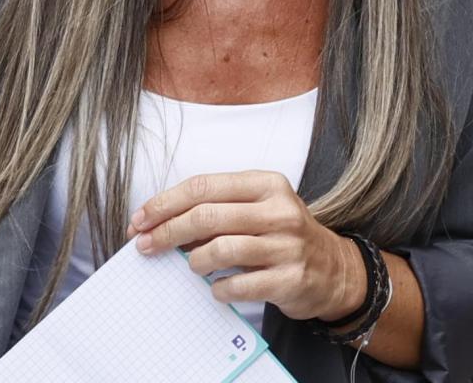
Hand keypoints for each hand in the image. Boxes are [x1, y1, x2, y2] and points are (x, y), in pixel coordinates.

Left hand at [129, 171, 366, 322]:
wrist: (333, 269)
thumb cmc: (281, 235)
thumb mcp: (257, 208)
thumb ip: (216, 209)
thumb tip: (158, 224)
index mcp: (266, 183)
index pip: (203, 186)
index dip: (165, 203)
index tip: (140, 219)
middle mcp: (279, 210)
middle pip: (207, 216)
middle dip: (168, 231)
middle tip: (145, 245)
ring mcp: (287, 245)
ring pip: (221, 249)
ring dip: (194, 261)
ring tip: (192, 266)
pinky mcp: (290, 279)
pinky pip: (240, 285)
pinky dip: (219, 288)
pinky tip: (217, 288)